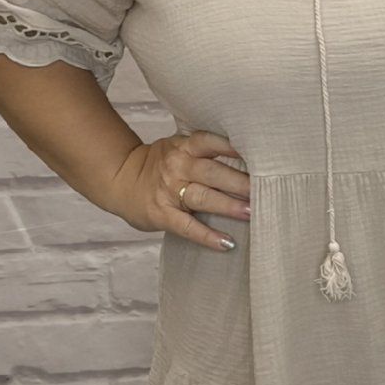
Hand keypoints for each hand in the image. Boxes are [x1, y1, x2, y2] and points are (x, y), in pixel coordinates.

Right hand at [107, 130, 250, 251]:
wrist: (119, 180)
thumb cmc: (160, 165)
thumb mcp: (178, 148)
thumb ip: (205, 150)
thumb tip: (249, 157)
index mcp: (184, 147)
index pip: (210, 142)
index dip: (232, 146)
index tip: (258, 153)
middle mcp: (177, 166)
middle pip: (213, 172)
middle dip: (240, 182)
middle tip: (265, 189)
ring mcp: (169, 191)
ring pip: (204, 197)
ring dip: (229, 205)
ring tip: (252, 213)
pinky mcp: (162, 214)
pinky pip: (187, 226)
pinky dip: (208, 235)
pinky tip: (227, 243)